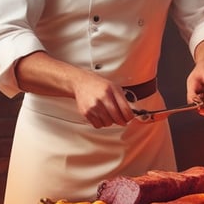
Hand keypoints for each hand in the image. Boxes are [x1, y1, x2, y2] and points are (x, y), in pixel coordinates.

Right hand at [13, 52, 136, 127]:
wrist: (71, 79)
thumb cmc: (92, 82)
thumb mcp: (108, 86)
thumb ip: (120, 99)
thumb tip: (131, 115)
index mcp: (111, 90)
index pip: (126, 112)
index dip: (129, 118)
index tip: (129, 119)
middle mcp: (103, 98)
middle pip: (118, 121)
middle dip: (117, 120)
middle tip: (113, 114)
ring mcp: (93, 105)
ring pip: (107, 124)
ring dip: (105, 120)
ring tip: (99, 108)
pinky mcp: (85, 112)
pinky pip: (96, 124)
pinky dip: (96, 121)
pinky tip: (92, 111)